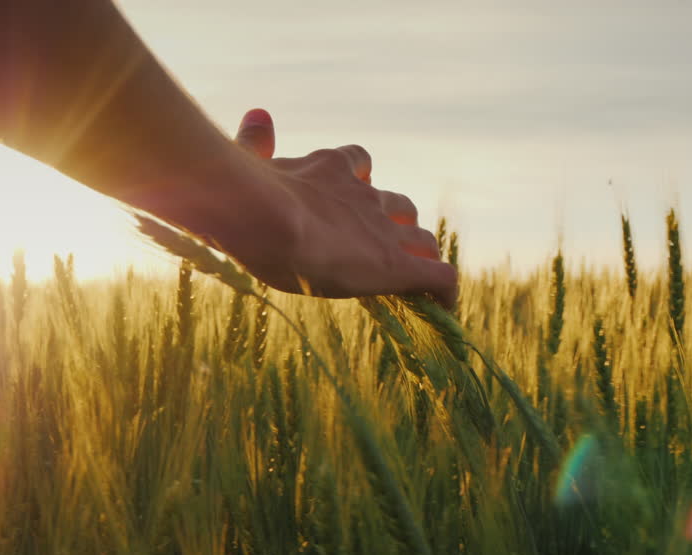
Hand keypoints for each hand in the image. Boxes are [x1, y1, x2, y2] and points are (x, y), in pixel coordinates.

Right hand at [228, 109, 457, 308]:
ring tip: (414, 275)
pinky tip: (446, 306)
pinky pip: (438, 277)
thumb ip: (253, 143)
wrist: (264, 216)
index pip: (358, 164)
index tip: (356, 190)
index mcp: (329, 171)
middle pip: (397, 205)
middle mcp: (363, 196)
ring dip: (419, 253)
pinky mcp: (396, 266)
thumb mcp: (247, 163)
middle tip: (383, 246)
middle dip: (395, 222)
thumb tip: (257, 112)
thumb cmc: (246, 196)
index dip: (360, 178)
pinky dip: (444, 291)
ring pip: (422, 239)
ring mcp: (382, 231)